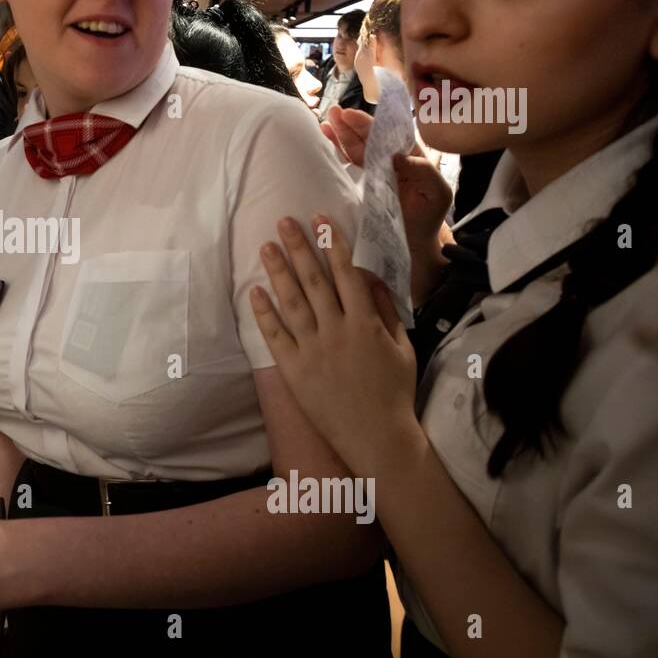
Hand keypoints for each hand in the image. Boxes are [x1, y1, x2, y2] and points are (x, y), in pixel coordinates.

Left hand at [248, 215, 416, 465]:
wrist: (376, 436)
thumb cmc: (394, 392)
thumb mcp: (402, 347)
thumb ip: (386, 311)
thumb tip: (371, 279)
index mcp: (365, 323)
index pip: (346, 274)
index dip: (333, 244)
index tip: (322, 221)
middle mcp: (337, 330)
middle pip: (314, 280)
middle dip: (299, 247)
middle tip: (284, 221)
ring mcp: (312, 350)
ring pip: (292, 302)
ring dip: (278, 271)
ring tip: (266, 246)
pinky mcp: (294, 369)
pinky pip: (275, 335)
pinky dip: (264, 312)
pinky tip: (255, 291)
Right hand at [321, 107, 452, 257]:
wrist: (414, 245)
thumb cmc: (429, 217)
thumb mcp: (436, 193)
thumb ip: (424, 171)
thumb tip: (397, 155)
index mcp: (411, 157)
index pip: (390, 134)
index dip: (371, 124)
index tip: (352, 115)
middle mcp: (392, 160)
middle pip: (370, 137)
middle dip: (352, 124)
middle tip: (334, 112)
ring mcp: (377, 171)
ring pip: (358, 147)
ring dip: (341, 134)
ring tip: (326, 121)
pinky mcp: (364, 183)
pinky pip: (351, 162)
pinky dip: (338, 150)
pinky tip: (327, 138)